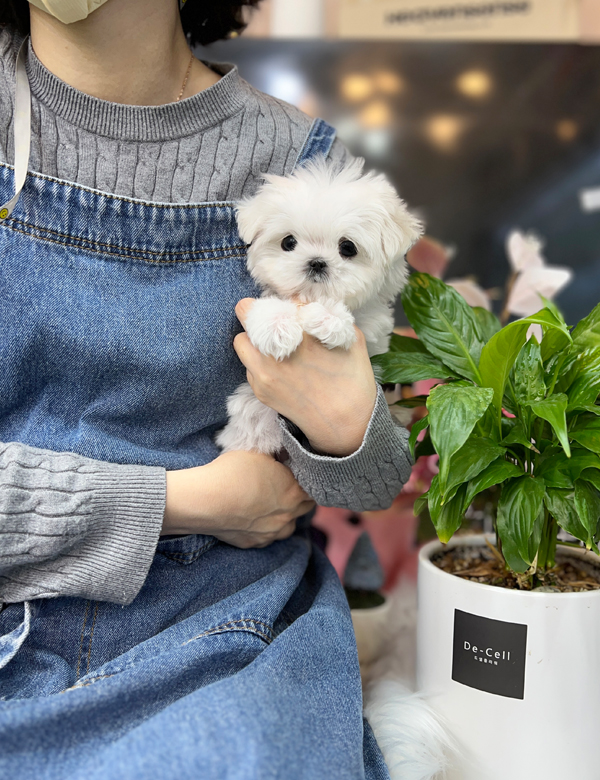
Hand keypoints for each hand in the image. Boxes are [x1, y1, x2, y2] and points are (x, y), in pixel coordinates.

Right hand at [162, 450, 314, 547]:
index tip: (299, 472)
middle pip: (305, 508)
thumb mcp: (259, 454)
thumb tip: (284, 455)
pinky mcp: (253, 543)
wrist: (206, 501)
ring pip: (287, 526)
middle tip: (288, 487)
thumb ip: (277, 458)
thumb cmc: (232, 472)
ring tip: (270, 506)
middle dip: (300, 498)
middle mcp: (287, 516)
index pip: (315, 487)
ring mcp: (271, 533)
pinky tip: (252, 519)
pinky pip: (265, 538)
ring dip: (284, 517)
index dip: (309, 479)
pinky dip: (263, 529)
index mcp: (294, 492)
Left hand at [233, 298, 377, 456]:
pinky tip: (282, 370)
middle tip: (275, 323)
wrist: (345, 425)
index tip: (289, 310)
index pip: (272, 302)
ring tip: (276, 347)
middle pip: (245, 314)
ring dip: (254, 339)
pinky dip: (258, 362)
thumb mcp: (352, 337)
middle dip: (259, 316)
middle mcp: (274, 351)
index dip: (280, 303)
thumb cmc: (354, 380)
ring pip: (241, 341)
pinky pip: (248, 366)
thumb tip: (305, 304)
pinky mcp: (259, 390)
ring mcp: (262, 373)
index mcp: (299, 334)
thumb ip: (327, 314)